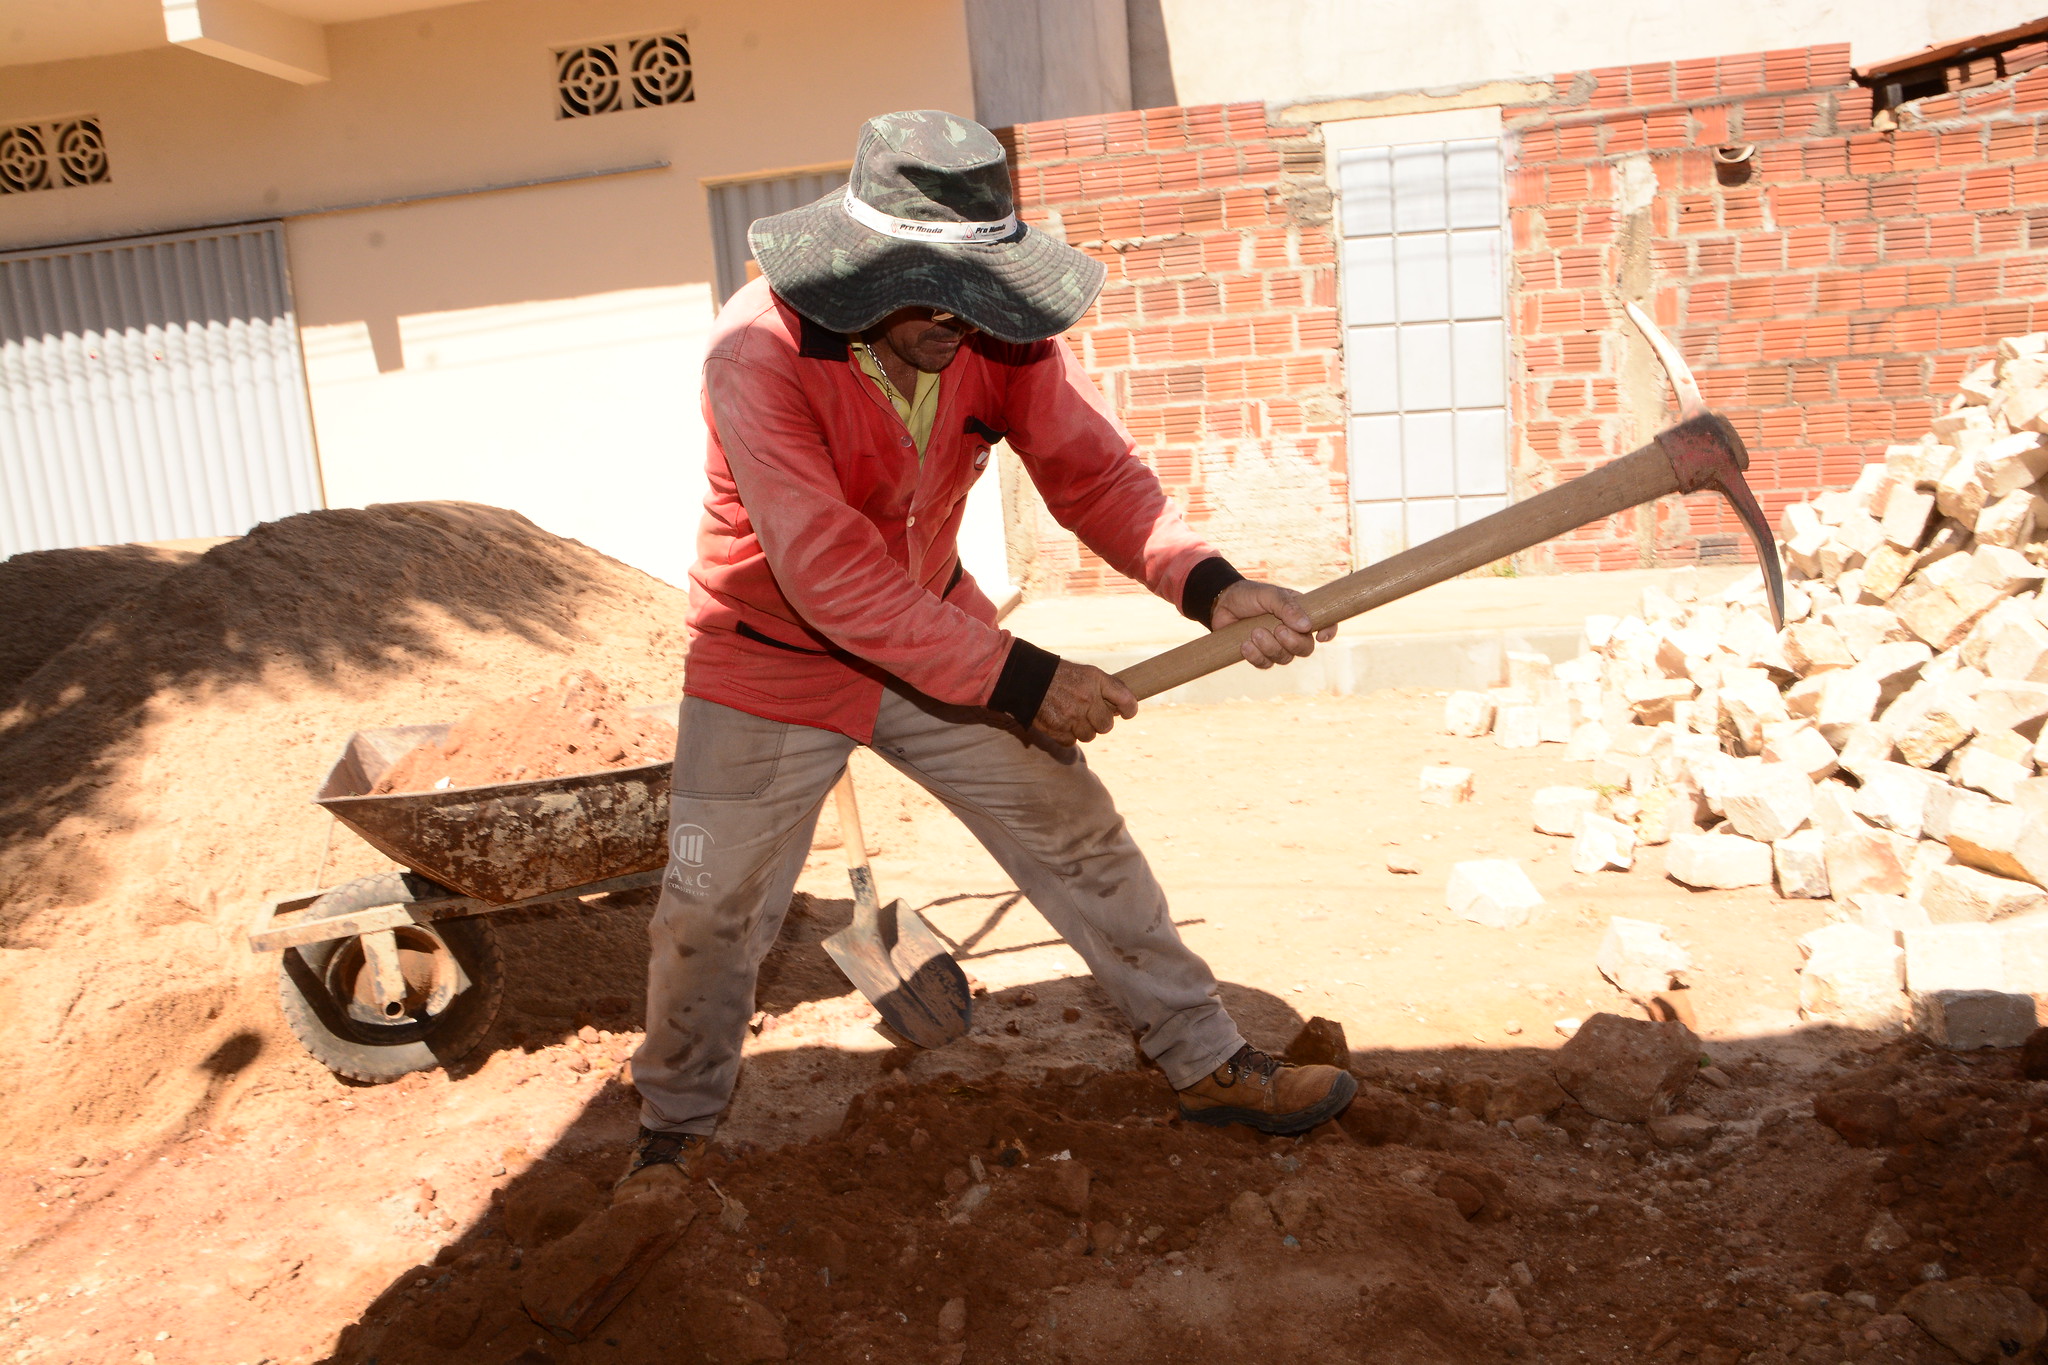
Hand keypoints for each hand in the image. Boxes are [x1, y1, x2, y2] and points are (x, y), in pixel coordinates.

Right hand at [1031, 659, 1137, 744]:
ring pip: (1090, 736)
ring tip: (1073, 717)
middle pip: (1107, 726)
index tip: (1127, 713)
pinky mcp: (1058, 728)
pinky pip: (1072, 741)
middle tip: (1090, 714)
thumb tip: (1122, 708)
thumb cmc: (1061, 676)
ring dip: (1084, 730)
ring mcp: (1072, 715)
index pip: (1126, 700)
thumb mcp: (1087, 673)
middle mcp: (1086, 698)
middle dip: (1100, 722)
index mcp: (1096, 681)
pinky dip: (1068, 735)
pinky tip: (1062, 723)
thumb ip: (1106, 688)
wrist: (1029, 679)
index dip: (1130, 710)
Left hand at [1209, 580, 1336, 667]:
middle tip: (1277, 629)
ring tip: (1254, 631)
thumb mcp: (1269, 594)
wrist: (1222, 603)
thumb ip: (1287, 607)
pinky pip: (1265, 664)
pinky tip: (1244, 644)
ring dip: (1270, 647)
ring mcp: (1276, 645)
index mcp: (1301, 613)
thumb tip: (1307, 626)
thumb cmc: (1249, 595)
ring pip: (1284, 658)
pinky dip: (1255, 656)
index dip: (1329, 632)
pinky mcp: (1260, 655)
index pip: (1324, 624)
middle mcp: (1292, 631)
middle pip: (1305, 649)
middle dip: (1292, 643)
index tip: (1320, 636)